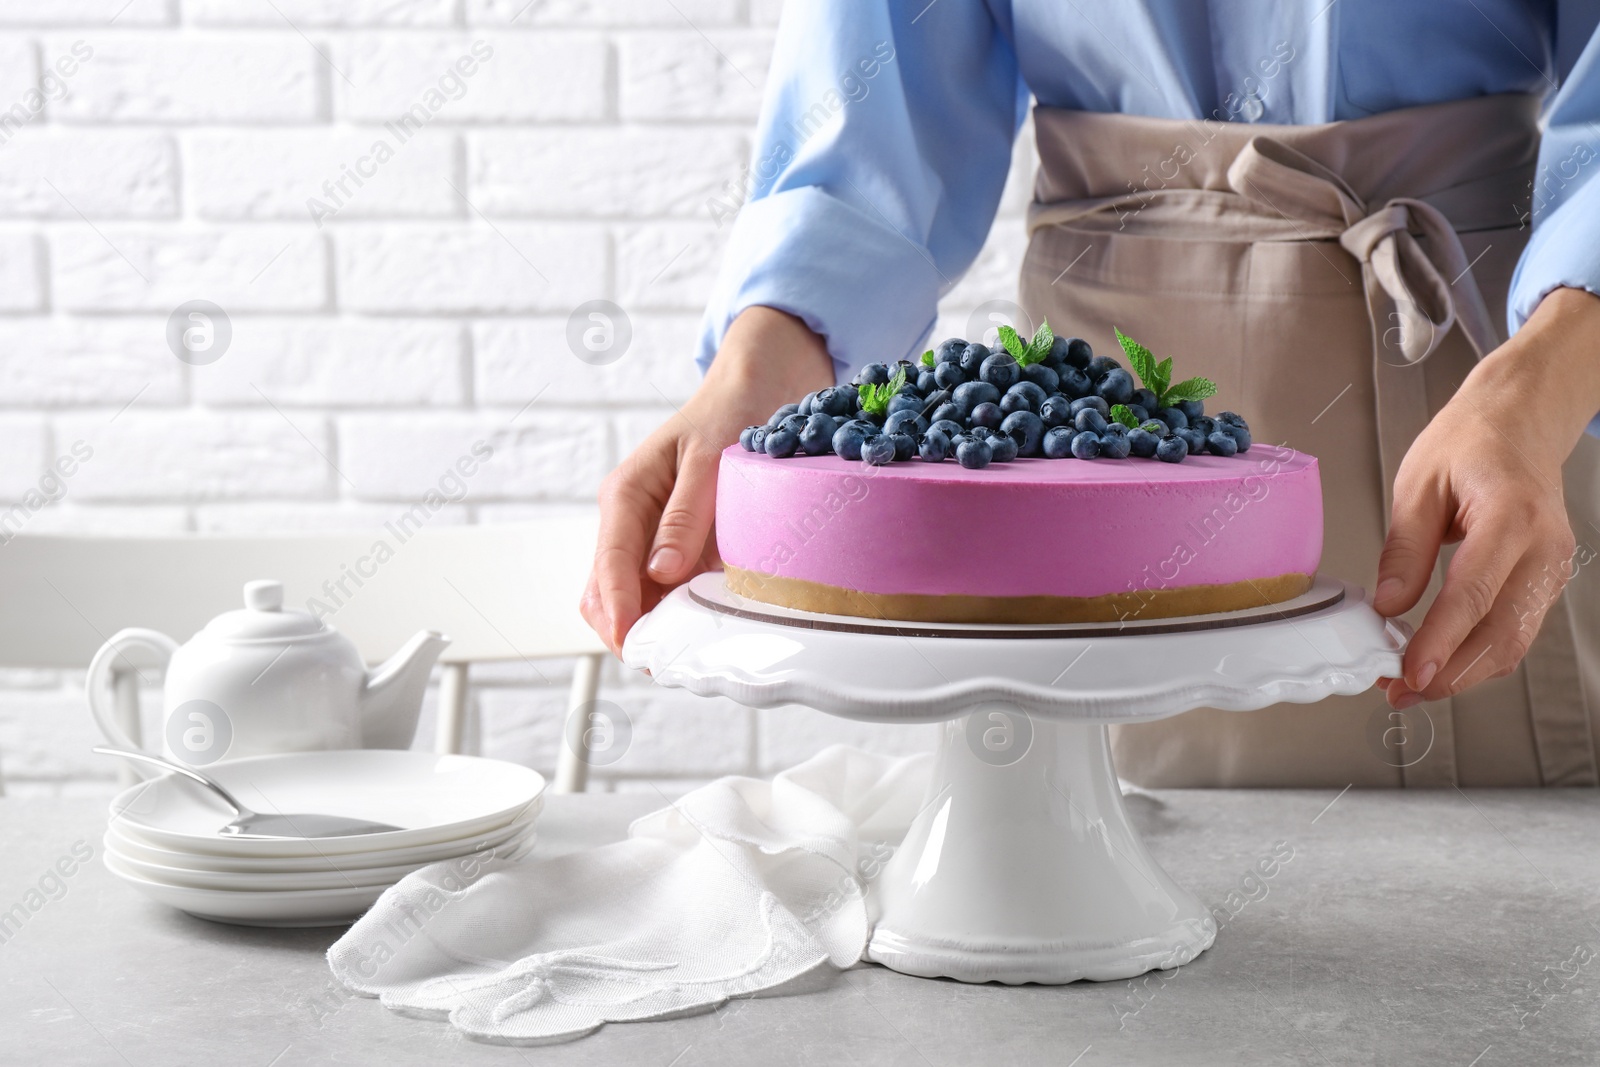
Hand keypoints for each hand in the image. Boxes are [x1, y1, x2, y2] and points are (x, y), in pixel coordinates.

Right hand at [580, 307, 835, 655]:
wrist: (760, 388)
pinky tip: (704, 631)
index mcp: (626, 495)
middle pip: (607, 592)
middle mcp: (632, 521)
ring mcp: (653, 538)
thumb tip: (661, 572)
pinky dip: (679, 615)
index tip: (634, 642)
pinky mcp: (681, 548)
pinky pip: (668, 592)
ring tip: (683, 657)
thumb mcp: (708, 459)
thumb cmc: (730, 412)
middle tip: (662, 664)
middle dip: (626, 629)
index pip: (608, 564)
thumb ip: (685, 516)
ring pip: (634, 598)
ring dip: (652, 627)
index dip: (618, 609)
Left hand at [1375, 287, 1599, 707]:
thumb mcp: (1419, 483)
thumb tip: (1389, 604)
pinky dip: (1479, 653)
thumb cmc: (1471, 441)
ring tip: (1412, 686)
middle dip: (1450, 674)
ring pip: (1514, 640)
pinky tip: (1442, 661)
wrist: (1520, 421)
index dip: (1440, 643)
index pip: (1473, 595)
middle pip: (1502, 633)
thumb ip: (1404, 547)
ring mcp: (1553, 566)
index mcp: (1510, 516)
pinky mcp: (1548, 579)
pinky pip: (1517, 628)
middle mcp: (1543, 546)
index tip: (1409, 674)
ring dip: (1464, 673)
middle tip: (1400, 692)